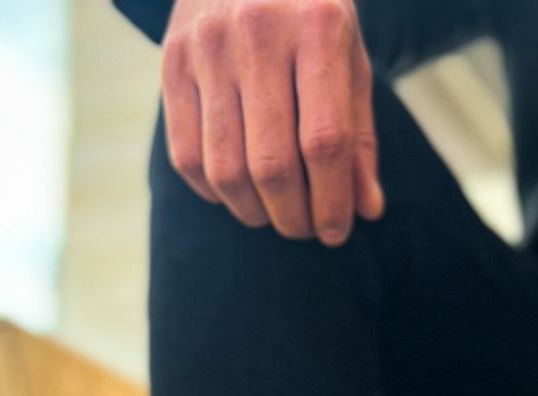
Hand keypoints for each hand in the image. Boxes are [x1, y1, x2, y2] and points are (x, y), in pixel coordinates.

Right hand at [161, 0, 383, 244]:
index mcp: (316, 26)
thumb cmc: (310, 16)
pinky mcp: (171, 62)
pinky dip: (214, 192)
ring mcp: (207, 46)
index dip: (331, 201)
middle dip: (293, 217)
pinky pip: (187, 158)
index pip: (325, 142)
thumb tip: (366, 210)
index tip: (335, 232)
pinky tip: (238, 191)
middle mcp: (257, 31)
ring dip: (254, 212)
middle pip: (272, 165)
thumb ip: (360, 135)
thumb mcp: (349, 60)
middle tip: (304, 228)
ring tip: (274, 213)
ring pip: (225, 170)